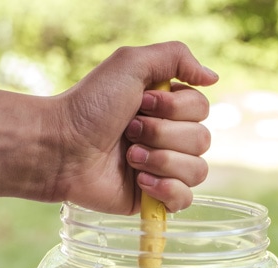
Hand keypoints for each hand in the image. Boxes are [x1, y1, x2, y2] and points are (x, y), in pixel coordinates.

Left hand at [44, 42, 217, 212]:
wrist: (63, 149)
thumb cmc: (90, 105)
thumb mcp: (131, 63)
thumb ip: (176, 57)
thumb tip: (214, 77)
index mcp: (167, 108)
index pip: (202, 110)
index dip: (174, 109)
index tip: (141, 104)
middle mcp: (169, 138)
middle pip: (202, 140)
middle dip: (163, 135)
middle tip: (129, 132)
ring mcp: (163, 170)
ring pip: (197, 171)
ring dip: (162, 161)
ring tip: (130, 158)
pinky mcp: (154, 199)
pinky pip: (184, 200)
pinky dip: (167, 190)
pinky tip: (140, 182)